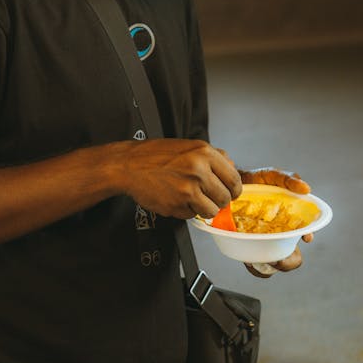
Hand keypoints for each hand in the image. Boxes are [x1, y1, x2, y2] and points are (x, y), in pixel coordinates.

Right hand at [119, 139, 241, 219]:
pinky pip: (193, 215)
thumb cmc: (154, 155)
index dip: (233, 189)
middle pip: (225, 198)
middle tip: (208, 195)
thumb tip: (231, 168)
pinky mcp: (177, 205)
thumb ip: (213, 156)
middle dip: (218, 200)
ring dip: (204, 208)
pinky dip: (187, 211)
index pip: (234, 179)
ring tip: (191, 197)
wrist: (128, 165)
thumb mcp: (188, 146)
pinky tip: (177, 198)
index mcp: (204, 153)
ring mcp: (188, 189)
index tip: (230, 192)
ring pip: (212, 211)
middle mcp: (198, 170)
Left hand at [238, 167, 312, 277]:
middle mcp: (278, 235)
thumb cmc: (255, 181)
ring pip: (272, 266)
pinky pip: (254, 264)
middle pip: (291, 259)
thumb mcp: (273, 176)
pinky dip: (253, 266)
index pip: (304, 237)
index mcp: (290, 222)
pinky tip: (248, 258)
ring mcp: (263, 242)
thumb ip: (289, 179)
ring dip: (268, 267)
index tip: (303, 238)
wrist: (230, 183)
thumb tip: (306, 189)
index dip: (306, 239)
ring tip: (258, 259)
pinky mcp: (247, 246)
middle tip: (276, 258)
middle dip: (286, 262)